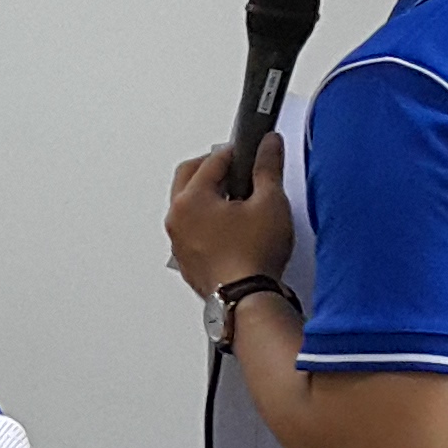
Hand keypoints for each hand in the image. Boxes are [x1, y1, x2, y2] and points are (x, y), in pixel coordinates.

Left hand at [165, 137, 295, 296]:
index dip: (237, 152)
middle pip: (189, 177)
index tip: (253, 150)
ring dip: (206, 195)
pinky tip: (230, 227)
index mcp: (190, 199)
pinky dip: (206, 221)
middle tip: (237, 168)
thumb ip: (268, 168)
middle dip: (212, 167)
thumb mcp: (270, 202)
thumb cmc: (252, 257)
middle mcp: (177, 219)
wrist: (247, 300)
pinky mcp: (187, 261)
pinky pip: (191, 230)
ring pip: (186, 204)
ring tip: (235, 198)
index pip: (212, 160)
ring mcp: (179, 242)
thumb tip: (269, 146)